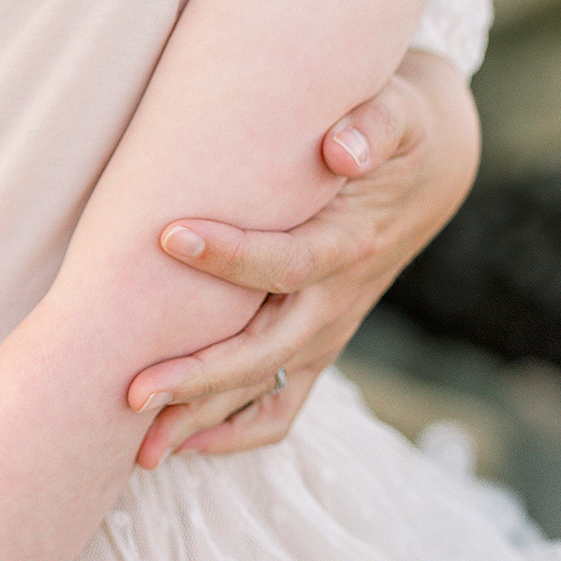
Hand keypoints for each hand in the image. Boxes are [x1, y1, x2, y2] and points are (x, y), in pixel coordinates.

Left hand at [127, 51, 479, 465]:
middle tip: (133, 389)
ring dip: (205, 421)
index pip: (287, 262)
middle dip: (202, 376)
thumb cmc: (394, 130)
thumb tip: (341, 150)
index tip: (167, 235)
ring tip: (140, 448)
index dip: (230, 255)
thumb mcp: (398, 112)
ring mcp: (327, 329)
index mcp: (348, 243)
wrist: (426, 170)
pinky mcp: (316, 342)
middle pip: (270, 352)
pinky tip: (180, 445)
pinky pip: (281, 403)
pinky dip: (234, 431)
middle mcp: (337, 300)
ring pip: (267, 390)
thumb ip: (374, 125)